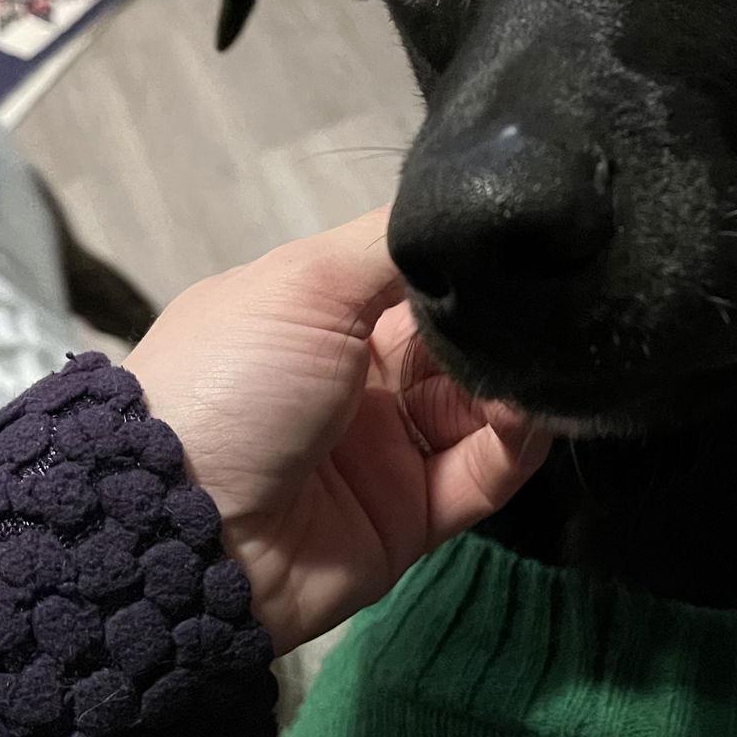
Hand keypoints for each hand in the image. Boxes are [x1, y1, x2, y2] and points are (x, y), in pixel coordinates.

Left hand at [125, 210, 548, 654]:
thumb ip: (391, 245)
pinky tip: (533, 408)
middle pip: (461, 341)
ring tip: (545, 358)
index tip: (525, 240)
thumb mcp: (302, 282)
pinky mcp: (417, 515)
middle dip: (505, 322)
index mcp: (322, 317)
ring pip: (486, 404)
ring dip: (519, 379)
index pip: (418, 279)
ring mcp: (390, 449)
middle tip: (553, 302)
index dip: (468, 264)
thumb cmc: (232, 381)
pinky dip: (520, 440)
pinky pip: (487, 473)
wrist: (183, 528)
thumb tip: (468, 208)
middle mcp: (361, 380)